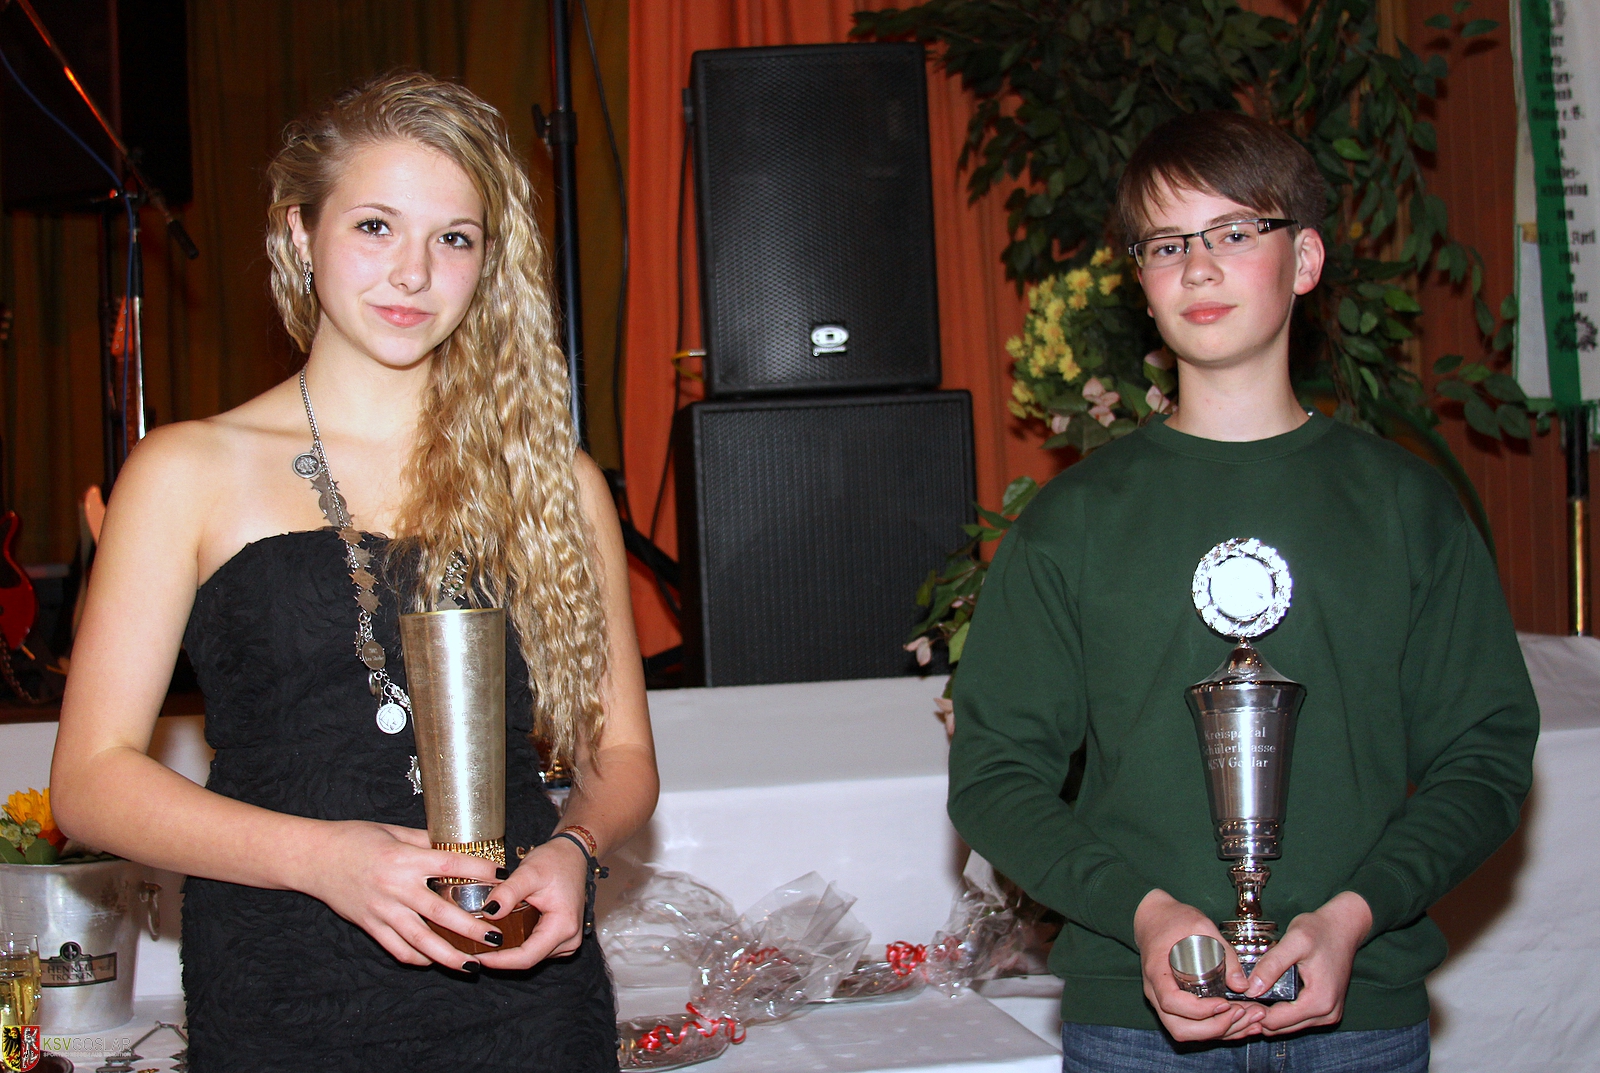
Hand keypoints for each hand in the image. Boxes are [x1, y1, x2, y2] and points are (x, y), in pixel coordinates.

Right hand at [299, 821, 500, 971]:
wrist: (313, 858)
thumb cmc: (354, 839)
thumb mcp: (393, 831)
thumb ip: (424, 841)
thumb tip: (456, 845)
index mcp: (404, 859)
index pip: (450, 865)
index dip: (479, 871)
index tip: (503, 876)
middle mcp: (395, 888)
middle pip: (440, 912)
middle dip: (470, 928)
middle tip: (496, 937)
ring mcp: (382, 911)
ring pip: (420, 940)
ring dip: (448, 955)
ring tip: (472, 964)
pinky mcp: (369, 925)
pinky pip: (396, 948)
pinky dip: (417, 958)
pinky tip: (434, 961)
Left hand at [474, 835, 589, 969]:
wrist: (572, 855)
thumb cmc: (555, 861)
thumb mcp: (529, 872)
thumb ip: (508, 892)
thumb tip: (489, 912)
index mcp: (563, 926)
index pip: (527, 957)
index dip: (499, 961)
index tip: (476, 956)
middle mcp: (569, 939)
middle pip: (528, 959)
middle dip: (500, 956)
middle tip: (473, 948)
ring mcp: (567, 941)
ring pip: (531, 956)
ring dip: (508, 951)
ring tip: (483, 941)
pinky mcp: (561, 939)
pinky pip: (536, 949)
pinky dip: (518, 945)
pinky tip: (502, 934)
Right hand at [1133, 888, 1264, 1041]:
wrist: (1154, 918)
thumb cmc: (1174, 920)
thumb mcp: (1201, 925)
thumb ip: (1223, 951)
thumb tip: (1242, 985)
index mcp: (1157, 972)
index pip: (1172, 1003)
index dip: (1199, 1010)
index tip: (1224, 1002)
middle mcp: (1156, 993)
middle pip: (1179, 1028)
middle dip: (1214, 1028)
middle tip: (1242, 1013)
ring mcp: (1163, 1001)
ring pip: (1186, 1032)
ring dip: (1218, 1032)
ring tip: (1249, 1021)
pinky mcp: (1175, 1004)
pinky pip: (1191, 1026)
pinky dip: (1217, 1030)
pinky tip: (1241, 1023)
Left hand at [1250, 891, 1371, 1035]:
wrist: (1344, 927)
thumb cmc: (1320, 930)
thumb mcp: (1294, 941)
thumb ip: (1272, 965)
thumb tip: (1250, 989)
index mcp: (1319, 1001)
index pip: (1276, 1021)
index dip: (1252, 1012)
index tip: (1234, 1000)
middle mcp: (1327, 1014)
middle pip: (1280, 1028)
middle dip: (1257, 1015)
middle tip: (1236, 997)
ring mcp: (1328, 1014)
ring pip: (1287, 1026)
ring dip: (1267, 1015)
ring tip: (1247, 995)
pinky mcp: (1326, 1010)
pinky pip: (1297, 1019)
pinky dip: (1280, 1012)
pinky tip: (1265, 995)